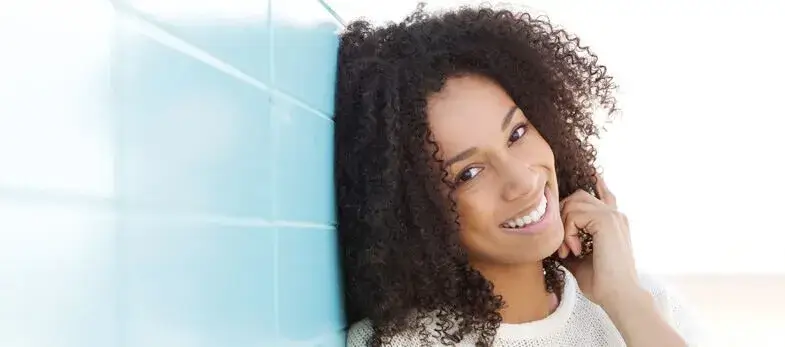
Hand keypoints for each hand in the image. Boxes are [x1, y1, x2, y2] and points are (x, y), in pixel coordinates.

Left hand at [556, 174, 643, 307]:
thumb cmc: (602, 282)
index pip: (603, 194)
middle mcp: (614, 215)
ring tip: (568, 250)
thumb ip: (570, 244)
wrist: (619, 296)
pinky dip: (567, 232)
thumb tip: (552, 240)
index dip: (595, 183)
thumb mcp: (580, 259)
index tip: (593, 174)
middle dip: (563, 216)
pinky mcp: (606, 220)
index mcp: (613, 222)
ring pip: (573, 203)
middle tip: (563, 246)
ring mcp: (612, 215)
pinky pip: (574, 214)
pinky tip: (573, 249)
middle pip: (578, 196)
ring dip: (564, 227)